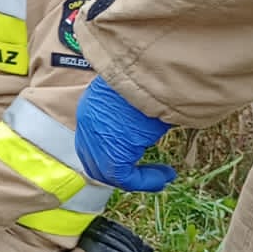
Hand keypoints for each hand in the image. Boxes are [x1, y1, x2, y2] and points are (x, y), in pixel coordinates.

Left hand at [74, 77, 175, 191]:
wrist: (150, 70)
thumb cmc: (152, 72)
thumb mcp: (138, 89)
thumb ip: (135, 109)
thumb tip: (153, 116)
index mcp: (91, 105)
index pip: (93, 138)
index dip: (112, 152)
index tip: (137, 154)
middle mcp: (88, 124)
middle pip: (95, 159)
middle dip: (121, 170)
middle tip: (149, 172)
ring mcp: (96, 140)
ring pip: (107, 171)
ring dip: (135, 177)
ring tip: (163, 175)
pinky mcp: (111, 155)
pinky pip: (123, 178)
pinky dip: (145, 181)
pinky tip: (165, 176)